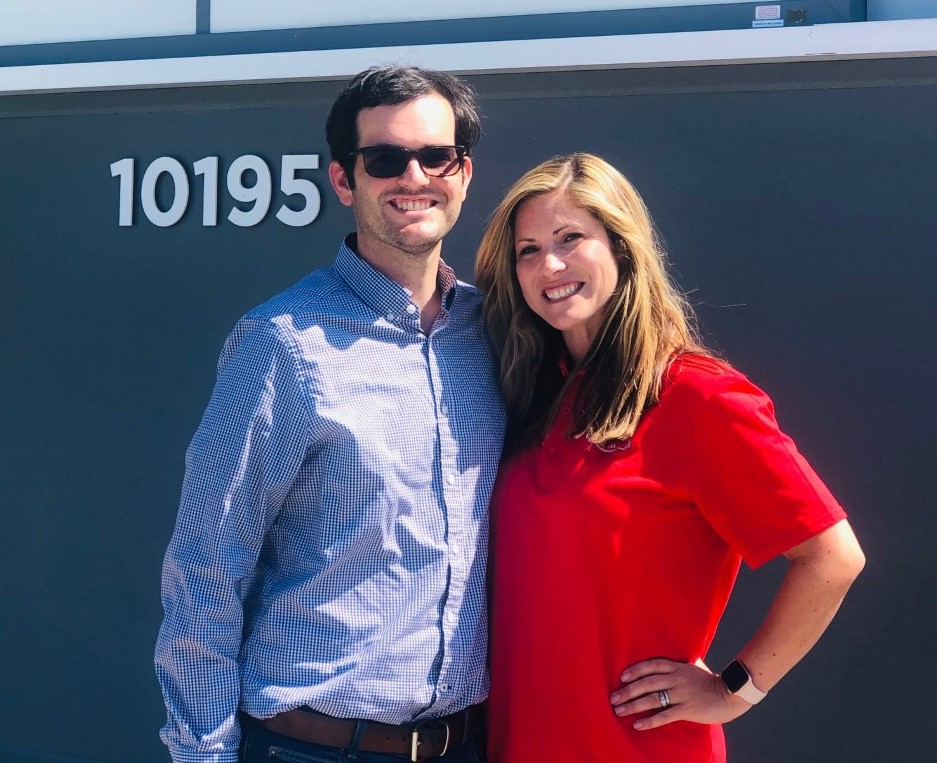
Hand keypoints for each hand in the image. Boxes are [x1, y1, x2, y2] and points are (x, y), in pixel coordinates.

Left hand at [609, 658, 751, 729]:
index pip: (651, 665)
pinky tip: (638, 724)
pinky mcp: (687, 709)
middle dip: (628, 690)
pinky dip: (650, 720)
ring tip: (619, 710)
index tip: (622, 677)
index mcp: (677, 667)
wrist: (731, 693)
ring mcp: (681, 694)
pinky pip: (664, 715)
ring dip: (633, 705)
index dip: (635, 670)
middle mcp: (676, 678)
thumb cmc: (711, 681)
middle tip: (613, 697)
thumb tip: (665, 666)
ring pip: (652, 698)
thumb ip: (678, 667)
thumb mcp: (693, 667)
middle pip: (647, 683)